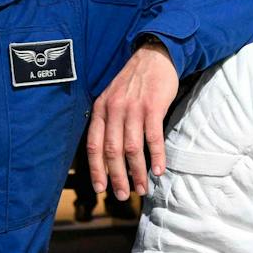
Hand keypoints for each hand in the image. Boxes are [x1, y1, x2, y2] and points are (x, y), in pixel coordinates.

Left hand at [89, 38, 178, 197]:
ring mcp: (134, 109)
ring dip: (136, 172)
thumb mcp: (112, 97)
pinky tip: (159, 170)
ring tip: (141, 188)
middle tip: (122, 195)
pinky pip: (153, 137)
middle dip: (116, 177)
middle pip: (112, 151)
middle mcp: (114, 110)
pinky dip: (156, 156)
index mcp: (101, 109)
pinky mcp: (153, 107)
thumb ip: (108, 121)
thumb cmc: (134, 81)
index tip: (100, 189)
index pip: (94, 145)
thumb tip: (107, 152)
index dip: (96, 169)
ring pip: (132, 148)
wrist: (154, 56)